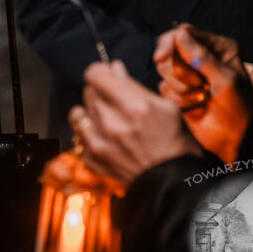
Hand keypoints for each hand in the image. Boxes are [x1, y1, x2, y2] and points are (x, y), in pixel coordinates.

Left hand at [71, 60, 201, 189]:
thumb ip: (134, 86)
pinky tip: (108, 141)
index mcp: (133, 106)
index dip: (101, 73)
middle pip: (88, 92)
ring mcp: (98, 143)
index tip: (107, 78)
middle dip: (100, 94)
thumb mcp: (166, 107)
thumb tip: (113, 67)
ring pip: (78, 113)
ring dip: (90, 114)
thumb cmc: (174, 142)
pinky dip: (91, 136)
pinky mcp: (91, 159)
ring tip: (107, 121)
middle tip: (116, 104)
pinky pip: (80, 136)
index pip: (94, 74)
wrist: (172, 183)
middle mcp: (111, 123)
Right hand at [153, 24, 252, 163]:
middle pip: (170, 51)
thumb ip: (202, 57)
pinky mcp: (178, 90)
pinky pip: (163, 87)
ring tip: (201, 97)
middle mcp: (202, 57)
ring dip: (181, 87)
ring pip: (164, 69)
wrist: (233, 141)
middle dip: (180, 72)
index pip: (185, 32)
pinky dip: (178, 98)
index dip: (169, 43)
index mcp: (219, 48)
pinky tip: (195, 106)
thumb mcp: (225, 81)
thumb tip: (179, 35)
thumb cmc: (238, 111)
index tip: (161, 57)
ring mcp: (189, 74)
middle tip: (200, 86)